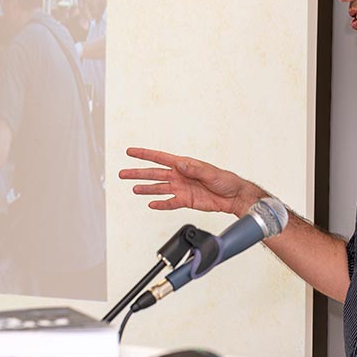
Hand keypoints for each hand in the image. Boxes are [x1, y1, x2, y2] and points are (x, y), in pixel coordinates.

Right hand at [118, 147, 265, 215]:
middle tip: (122, 174)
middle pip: (154, 173)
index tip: (130, 151)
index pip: (160, 158)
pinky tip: (151, 204)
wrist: (234, 197)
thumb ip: (194, 169)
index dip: (144, 154)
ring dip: (146, 189)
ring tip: (134, 189)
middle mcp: (179, 175)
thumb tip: (180, 164)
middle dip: (138, 173)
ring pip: (158, 188)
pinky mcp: (186, 200)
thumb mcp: (210, 172)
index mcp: (184, 165)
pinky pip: (169, 202)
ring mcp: (181, 188)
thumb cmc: (225, 180)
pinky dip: (161, 204)